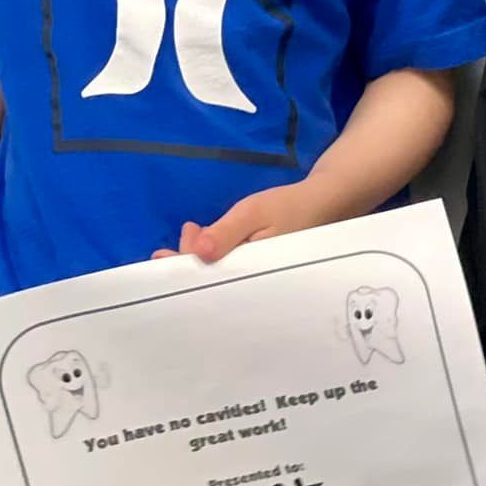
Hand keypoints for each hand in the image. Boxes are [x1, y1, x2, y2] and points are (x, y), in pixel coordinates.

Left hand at [153, 180, 330, 264]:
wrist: (323, 203)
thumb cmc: (289, 207)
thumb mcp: (253, 213)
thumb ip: (226, 234)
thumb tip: (197, 251)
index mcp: (251, 273)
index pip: (210, 280)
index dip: (184, 269)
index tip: (162, 256)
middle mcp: (251, 282)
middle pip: (211, 281)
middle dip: (188, 262)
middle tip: (179, 237)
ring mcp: (254, 275)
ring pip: (218, 273)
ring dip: (200, 256)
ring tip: (193, 231)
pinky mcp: (256, 267)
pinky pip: (229, 267)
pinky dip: (214, 254)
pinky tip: (206, 241)